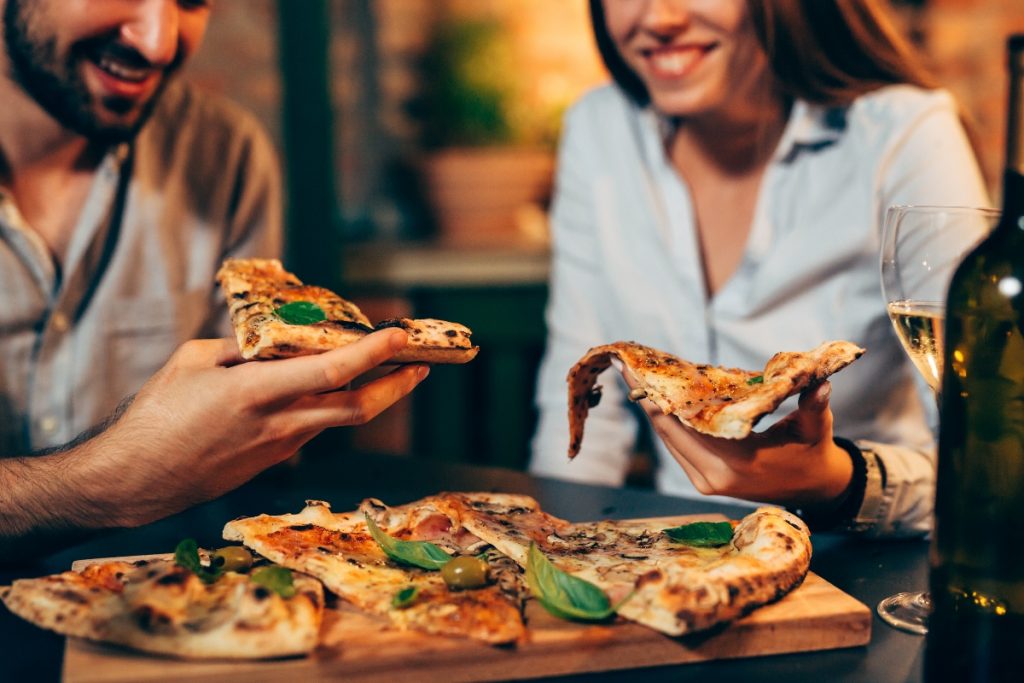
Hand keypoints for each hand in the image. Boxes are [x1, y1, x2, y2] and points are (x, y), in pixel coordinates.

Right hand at [78, 328, 427, 526]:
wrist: (138, 481)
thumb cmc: (156, 415)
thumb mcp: (192, 362)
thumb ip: (241, 351)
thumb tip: (274, 344)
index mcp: (255, 393)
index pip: (330, 373)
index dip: (372, 353)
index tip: (402, 336)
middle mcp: (278, 424)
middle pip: (357, 407)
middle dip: (397, 384)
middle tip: (422, 362)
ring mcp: (280, 447)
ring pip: (343, 420)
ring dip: (376, 397)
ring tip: (396, 372)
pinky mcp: (274, 460)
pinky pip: (316, 428)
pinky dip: (337, 407)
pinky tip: (339, 391)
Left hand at [624, 369, 852, 507]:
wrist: (813, 488)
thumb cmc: (812, 451)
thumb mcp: (815, 428)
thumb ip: (813, 405)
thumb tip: (820, 380)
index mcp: (739, 463)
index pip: (686, 425)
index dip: (658, 398)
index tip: (637, 372)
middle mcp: (715, 476)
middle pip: (668, 431)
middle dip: (645, 397)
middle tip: (627, 365)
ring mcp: (705, 482)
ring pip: (668, 440)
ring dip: (652, 408)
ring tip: (635, 375)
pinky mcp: (702, 480)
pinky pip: (676, 446)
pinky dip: (666, 422)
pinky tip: (654, 397)